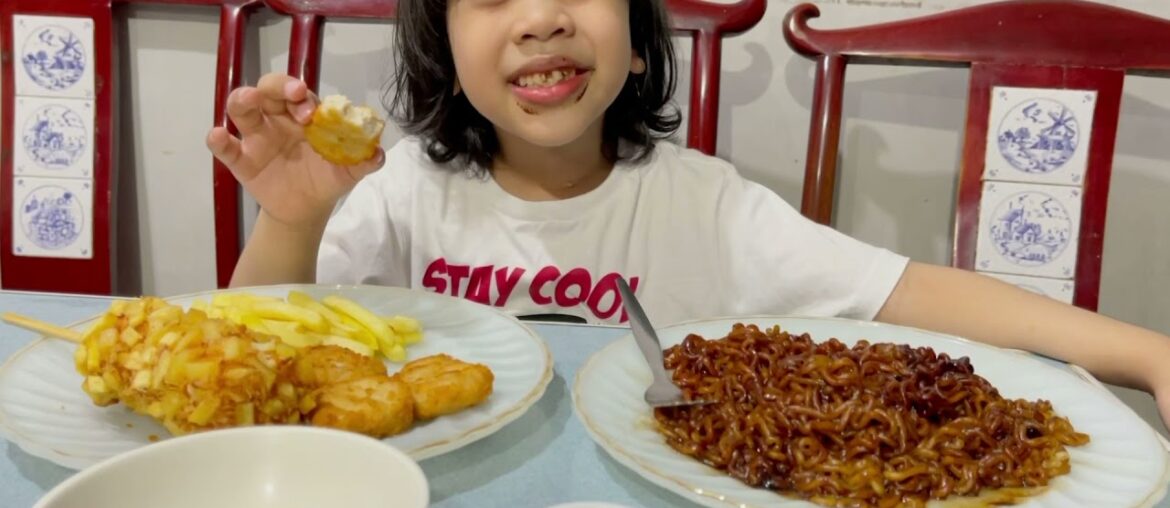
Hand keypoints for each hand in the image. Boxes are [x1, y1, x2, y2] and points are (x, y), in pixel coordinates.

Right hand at [206, 73, 384, 227]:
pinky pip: (225, 148)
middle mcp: (276, 119)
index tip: (313, 111)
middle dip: (279, 87)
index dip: (303, 95)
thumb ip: (362, 162)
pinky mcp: (241, 160)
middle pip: (268, 90)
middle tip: (293, 96)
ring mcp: (256, 138)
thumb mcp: (346, 172)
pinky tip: (218, 136)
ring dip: (242, 100)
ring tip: (248, 100)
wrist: (307, 209)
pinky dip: (217, 140)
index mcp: (302, 116)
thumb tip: (379, 155)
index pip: (299, 95)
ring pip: (241, 109)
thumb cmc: (325, 178)